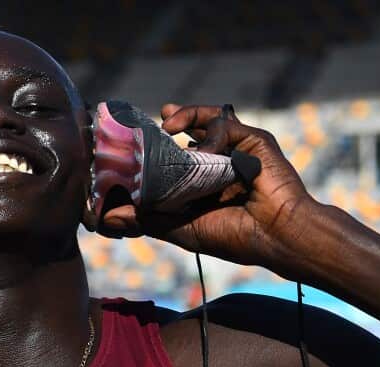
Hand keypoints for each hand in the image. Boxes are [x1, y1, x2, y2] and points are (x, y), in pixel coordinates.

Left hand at [100, 104, 319, 269]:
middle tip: (145, 122)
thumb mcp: (179, 227)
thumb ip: (144, 218)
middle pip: (189, 132)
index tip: (129, 145)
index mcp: (204, 182)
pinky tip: (201, 150)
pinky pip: (225, 123)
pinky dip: (210, 132)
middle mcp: (220, 162)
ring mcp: (238, 150)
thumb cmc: (234, 236)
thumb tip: (102, 220)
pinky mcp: (254, 140)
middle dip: (167, 121)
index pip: (174, 157)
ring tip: (165, 125)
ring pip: (207, 119)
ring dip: (184, 116)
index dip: (154, 147)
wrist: (277, 237)